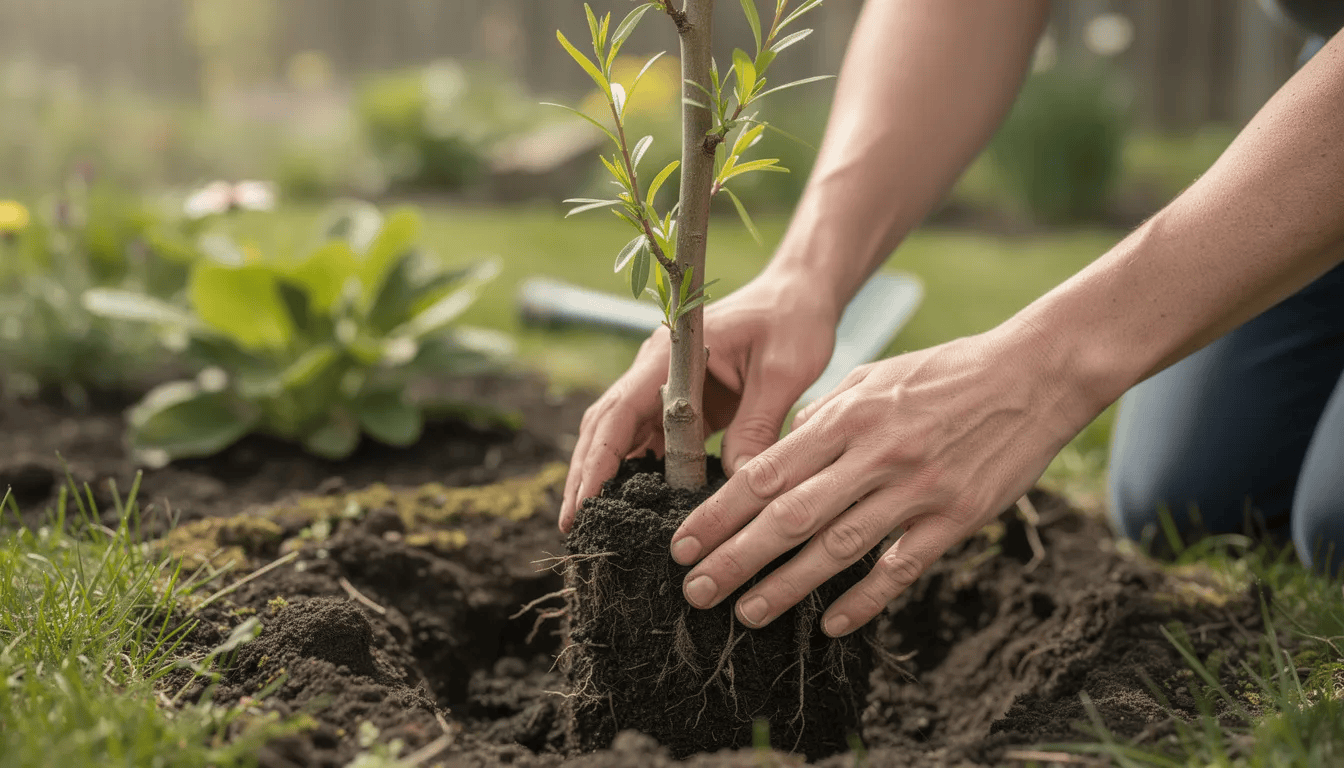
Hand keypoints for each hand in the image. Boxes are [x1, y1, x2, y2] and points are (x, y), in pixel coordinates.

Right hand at [559, 274, 839, 532]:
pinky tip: (634, 505)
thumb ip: (759, 425)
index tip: (583, 501)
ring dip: (605, 476)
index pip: (620, 411)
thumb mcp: (783, 373)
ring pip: (621, 436)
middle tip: (570, 525)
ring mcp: (664, 385)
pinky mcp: (683, 402)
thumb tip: (741, 484)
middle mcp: (656, 370)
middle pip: (605, 425)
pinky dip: (639, 471)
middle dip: (585, 474)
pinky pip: (651, 440)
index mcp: (671, 355)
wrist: (799, 294)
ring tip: (591, 523)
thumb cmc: (792, 321)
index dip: (598, 459)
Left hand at [667, 326, 1094, 636]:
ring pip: (837, 548)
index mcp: (846, 417)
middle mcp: (874, 455)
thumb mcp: (873, 378)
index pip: (766, 473)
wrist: (1033, 374)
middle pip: (790, 517)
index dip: (719, 513)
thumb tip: (781, 453)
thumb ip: (823, 418)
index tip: (683, 542)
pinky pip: (901, 567)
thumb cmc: (946, 373)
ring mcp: (917, 490)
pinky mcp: (957, 518)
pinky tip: (830, 623)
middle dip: (736, 558)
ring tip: (746, 613)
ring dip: (786, 586)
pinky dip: (864, 598)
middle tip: (696, 590)